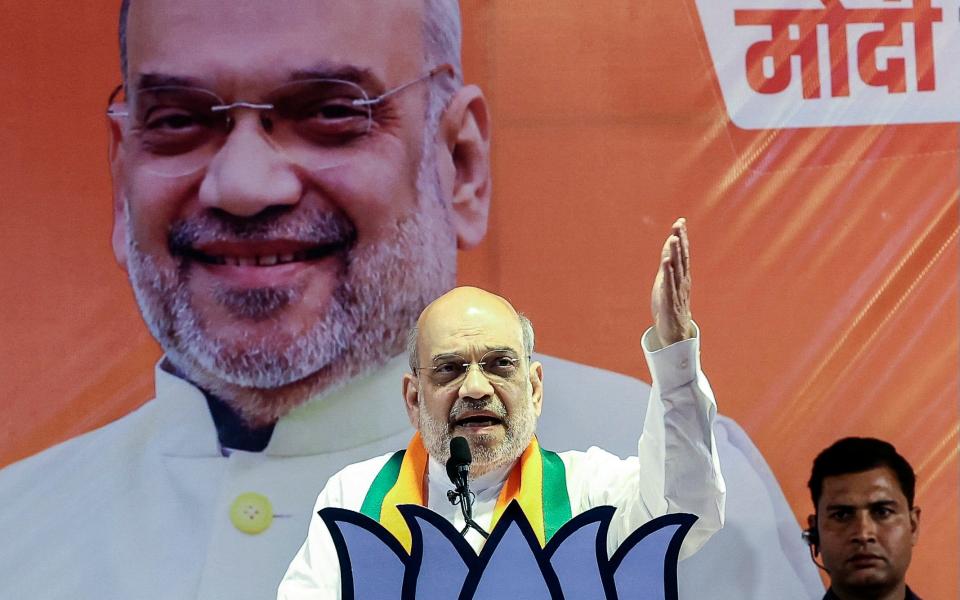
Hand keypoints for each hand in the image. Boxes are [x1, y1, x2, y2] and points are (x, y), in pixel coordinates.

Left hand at [651, 218, 693, 346]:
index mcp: (682, 275)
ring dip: (675, 253)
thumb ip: (668, 262)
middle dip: (680, 240)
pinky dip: (668, 273)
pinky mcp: (670, 301)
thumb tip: (669, 243)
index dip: (682, 237)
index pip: (683, 253)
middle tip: (678, 224)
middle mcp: (682, 281)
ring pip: (677, 269)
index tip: (680, 221)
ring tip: (673, 238)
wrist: (675, 331)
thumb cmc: (671, 303)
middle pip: (681, 257)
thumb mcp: (668, 279)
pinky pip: (669, 285)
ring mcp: (677, 290)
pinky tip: (666, 263)